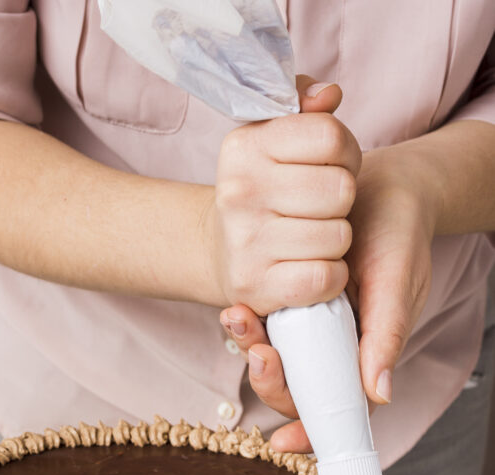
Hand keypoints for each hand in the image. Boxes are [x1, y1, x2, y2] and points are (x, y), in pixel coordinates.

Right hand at [208, 76, 360, 314]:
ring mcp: (245, 242)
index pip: (331, 137)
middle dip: (342, 200)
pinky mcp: (256, 286)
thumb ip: (305, 107)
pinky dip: (330, 277)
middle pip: (340, 189)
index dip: (345, 153)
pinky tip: (312, 267)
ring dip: (336, 241)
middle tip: (322, 208)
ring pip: (338, 236)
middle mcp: (239, 192)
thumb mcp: (274, 137)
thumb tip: (329, 96)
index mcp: (245, 147)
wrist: (222, 252)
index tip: (328, 167)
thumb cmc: (264, 188)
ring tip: (313, 237)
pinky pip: (324, 278)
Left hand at [221, 144, 438, 451]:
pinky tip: (237, 309)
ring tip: (238, 321)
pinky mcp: (289, 304)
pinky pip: (264, 326)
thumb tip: (381, 394)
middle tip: (260, 355)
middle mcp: (334, 352)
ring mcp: (309, 330)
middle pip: (295, 391)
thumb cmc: (400, 236)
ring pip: (275, 361)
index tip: (281, 442)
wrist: (381, 187)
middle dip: (270, 383)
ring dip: (252, 350)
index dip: (309, 433)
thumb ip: (387, 337)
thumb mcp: (397, 284)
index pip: (338, 411)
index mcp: (366, 360)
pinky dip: (249, 323)